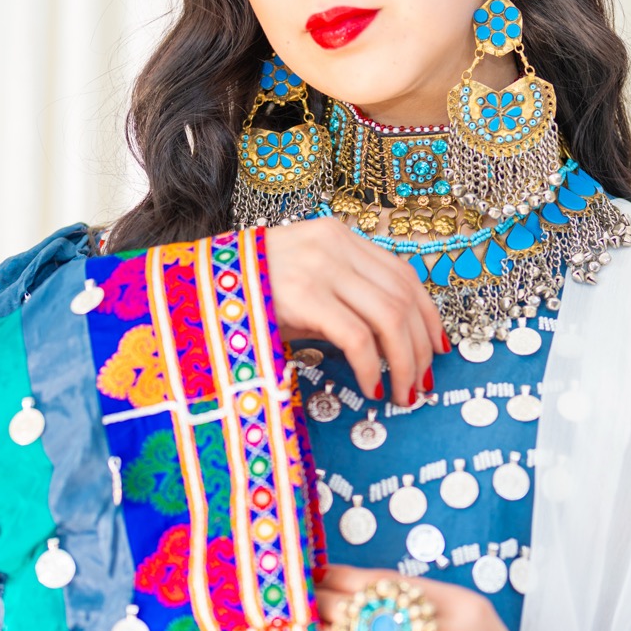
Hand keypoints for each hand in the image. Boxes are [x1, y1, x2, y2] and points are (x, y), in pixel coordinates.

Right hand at [265, 217, 445, 405]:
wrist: (191, 290)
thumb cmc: (248, 295)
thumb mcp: (303, 286)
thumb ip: (344, 298)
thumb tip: (390, 342)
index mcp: (338, 236)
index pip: (404, 273)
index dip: (428, 315)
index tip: (439, 348)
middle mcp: (333, 244)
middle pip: (403, 298)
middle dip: (421, 348)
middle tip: (422, 384)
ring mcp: (318, 267)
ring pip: (389, 317)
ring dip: (404, 363)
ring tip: (403, 394)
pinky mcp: (303, 295)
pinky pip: (358, 337)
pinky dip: (373, 367)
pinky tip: (372, 388)